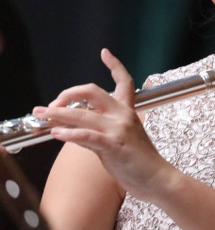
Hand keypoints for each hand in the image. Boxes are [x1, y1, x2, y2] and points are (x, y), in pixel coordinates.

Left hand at [33, 48, 171, 200]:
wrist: (156, 177)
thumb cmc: (139, 161)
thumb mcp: (122, 138)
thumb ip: (101, 128)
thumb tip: (75, 128)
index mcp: (127, 111)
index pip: (124, 81)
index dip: (115, 65)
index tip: (105, 53)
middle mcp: (123, 115)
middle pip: (93, 92)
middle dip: (68, 93)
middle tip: (52, 103)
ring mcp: (118, 129)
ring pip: (82, 114)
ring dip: (58, 113)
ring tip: (43, 115)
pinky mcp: (114, 145)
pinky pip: (86, 136)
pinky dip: (68, 134)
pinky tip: (56, 133)